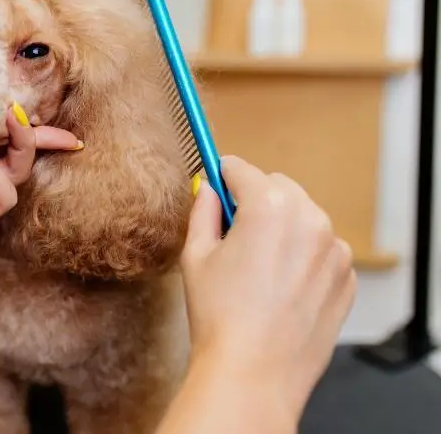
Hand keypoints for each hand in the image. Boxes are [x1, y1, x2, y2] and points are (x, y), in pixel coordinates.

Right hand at [181, 156, 356, 420]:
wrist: (253, 373)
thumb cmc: (219, 315)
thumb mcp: (196, 255)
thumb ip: (203, 210)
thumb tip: (209, 190)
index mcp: (269, 206)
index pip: (241, 169)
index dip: (221, 176)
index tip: (215, 181)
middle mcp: (310, 218)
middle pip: (277, 187)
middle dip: (255, 200)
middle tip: (235, 233)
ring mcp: (334, 249)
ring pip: (303, 217)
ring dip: (283, 227)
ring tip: (259, 267)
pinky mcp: (346, 277)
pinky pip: (322, 249)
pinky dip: (304, 256)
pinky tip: (281, 287)